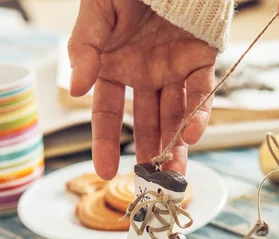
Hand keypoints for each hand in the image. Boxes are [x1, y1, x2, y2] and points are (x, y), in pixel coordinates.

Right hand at [68, 0, 217, 179]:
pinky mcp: (201, 58)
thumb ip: (85, 48)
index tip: (104, 171)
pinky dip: (199, 112)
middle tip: (152, 182)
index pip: (108, 113)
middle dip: (150, 151)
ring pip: (176, 114)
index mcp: (114, 67)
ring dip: (176, 143)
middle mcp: (144, 74)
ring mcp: (173, 68)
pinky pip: (202, 90)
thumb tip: (77, 89)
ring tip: (174, 172)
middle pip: (147, 121)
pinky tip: (192, 134)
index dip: (105, 141)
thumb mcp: (96, 12)